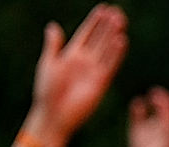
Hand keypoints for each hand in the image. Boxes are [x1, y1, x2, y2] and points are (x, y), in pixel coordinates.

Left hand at [21, 5, 127, 146]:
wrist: (54, 114)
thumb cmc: (47, 90)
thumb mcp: (48, 63)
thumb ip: (53, 45)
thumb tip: (53, 26)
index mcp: (72, 55)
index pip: (87, 34)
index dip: (95, 22)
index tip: (103, 9)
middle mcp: (86, 62)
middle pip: (100, 39)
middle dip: (108, 25)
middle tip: (117, 11)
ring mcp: (94, 72)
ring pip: (107, 49)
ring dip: (114, 36)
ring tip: (121, 21)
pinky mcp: (101, 83)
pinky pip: (110, 65)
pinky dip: (116, 53)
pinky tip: (121, 41)